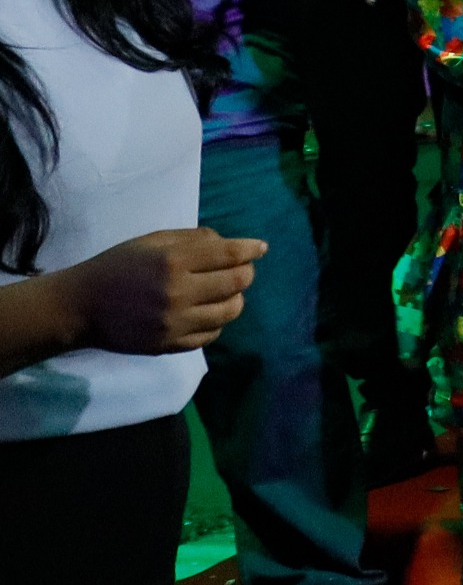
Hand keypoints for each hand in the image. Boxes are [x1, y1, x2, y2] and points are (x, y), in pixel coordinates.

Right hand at [60, 228, 264, 355]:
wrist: (81, 306)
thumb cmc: (118, 266)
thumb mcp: (153, 241)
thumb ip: (194, 239)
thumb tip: (233, 244)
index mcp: (173, 261)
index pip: (228, 254)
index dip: (251, 249)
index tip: (261, 248)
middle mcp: (178, 292)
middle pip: (237, 282)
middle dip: (246, 273)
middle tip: (241, 269)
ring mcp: (175, 322)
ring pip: (230, 311)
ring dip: (235, 298)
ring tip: (225, 292)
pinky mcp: (170, 345)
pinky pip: (212, 334)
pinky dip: (217, 321)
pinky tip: (207, 311)